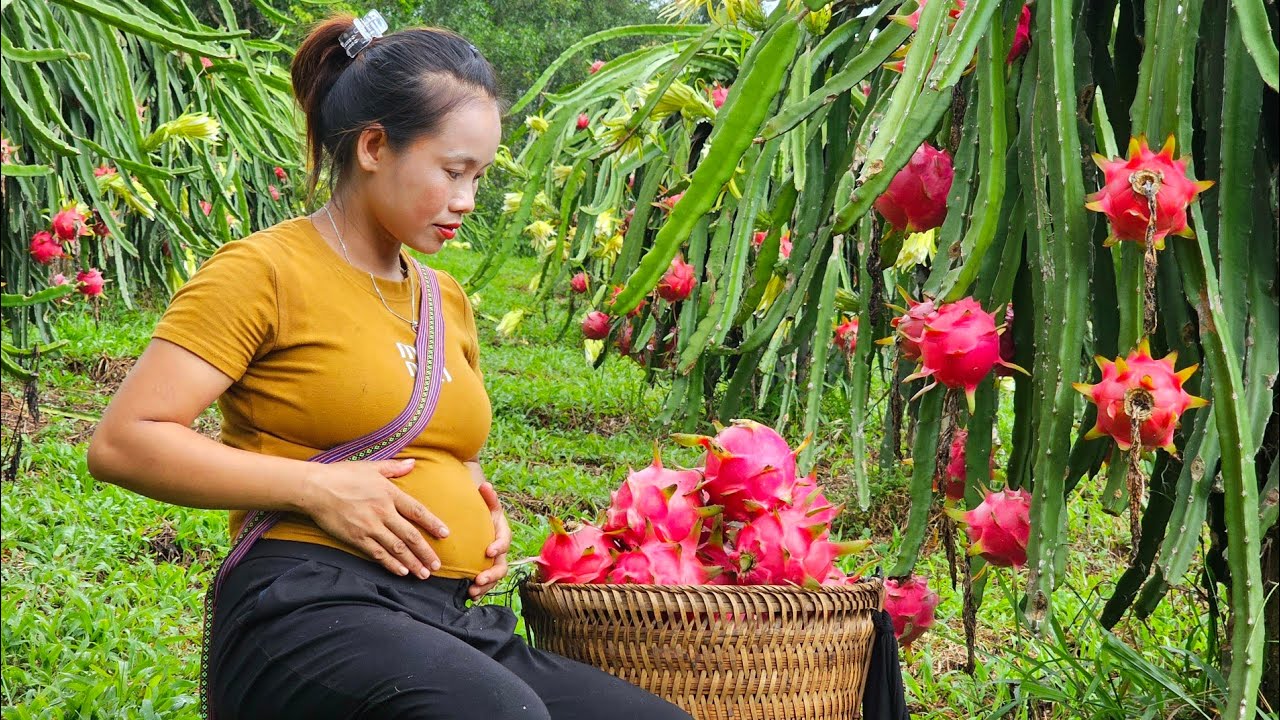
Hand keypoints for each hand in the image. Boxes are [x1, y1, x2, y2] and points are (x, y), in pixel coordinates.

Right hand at [302, 458, 449, 578]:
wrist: (315, 488)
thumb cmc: (342, 475)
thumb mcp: (371, 467)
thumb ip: (394, 468)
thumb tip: (412, 463)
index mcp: (389, 494)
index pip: (417, 511)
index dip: (433, 524)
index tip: (445, 534)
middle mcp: (383, 512)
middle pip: (410, 535)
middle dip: (426, 551)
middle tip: (438, 564)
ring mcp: (370, 526)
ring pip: (397, 548)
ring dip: (412, 562)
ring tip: (424, 574)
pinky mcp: (356, 538)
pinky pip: (378, 554)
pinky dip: (391, 564)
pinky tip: (401, 572)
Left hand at [469, 481, 510, 599]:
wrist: (477, 523)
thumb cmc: (482, 513)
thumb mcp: (487, 505)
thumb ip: (488, 497)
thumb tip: (485, 485)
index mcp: (502, 534)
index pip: (504, 541)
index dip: (498, 546)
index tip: (488, 551)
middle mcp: (499, 551)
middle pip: (501, 566)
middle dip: (491, 574)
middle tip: (479, 578)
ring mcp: (492, 563)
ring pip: (493, 578)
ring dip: (485, 586)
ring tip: (472, 591)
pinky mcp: (484, 571)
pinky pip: (485, 584)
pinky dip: (479, 591)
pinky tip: (469, 596)